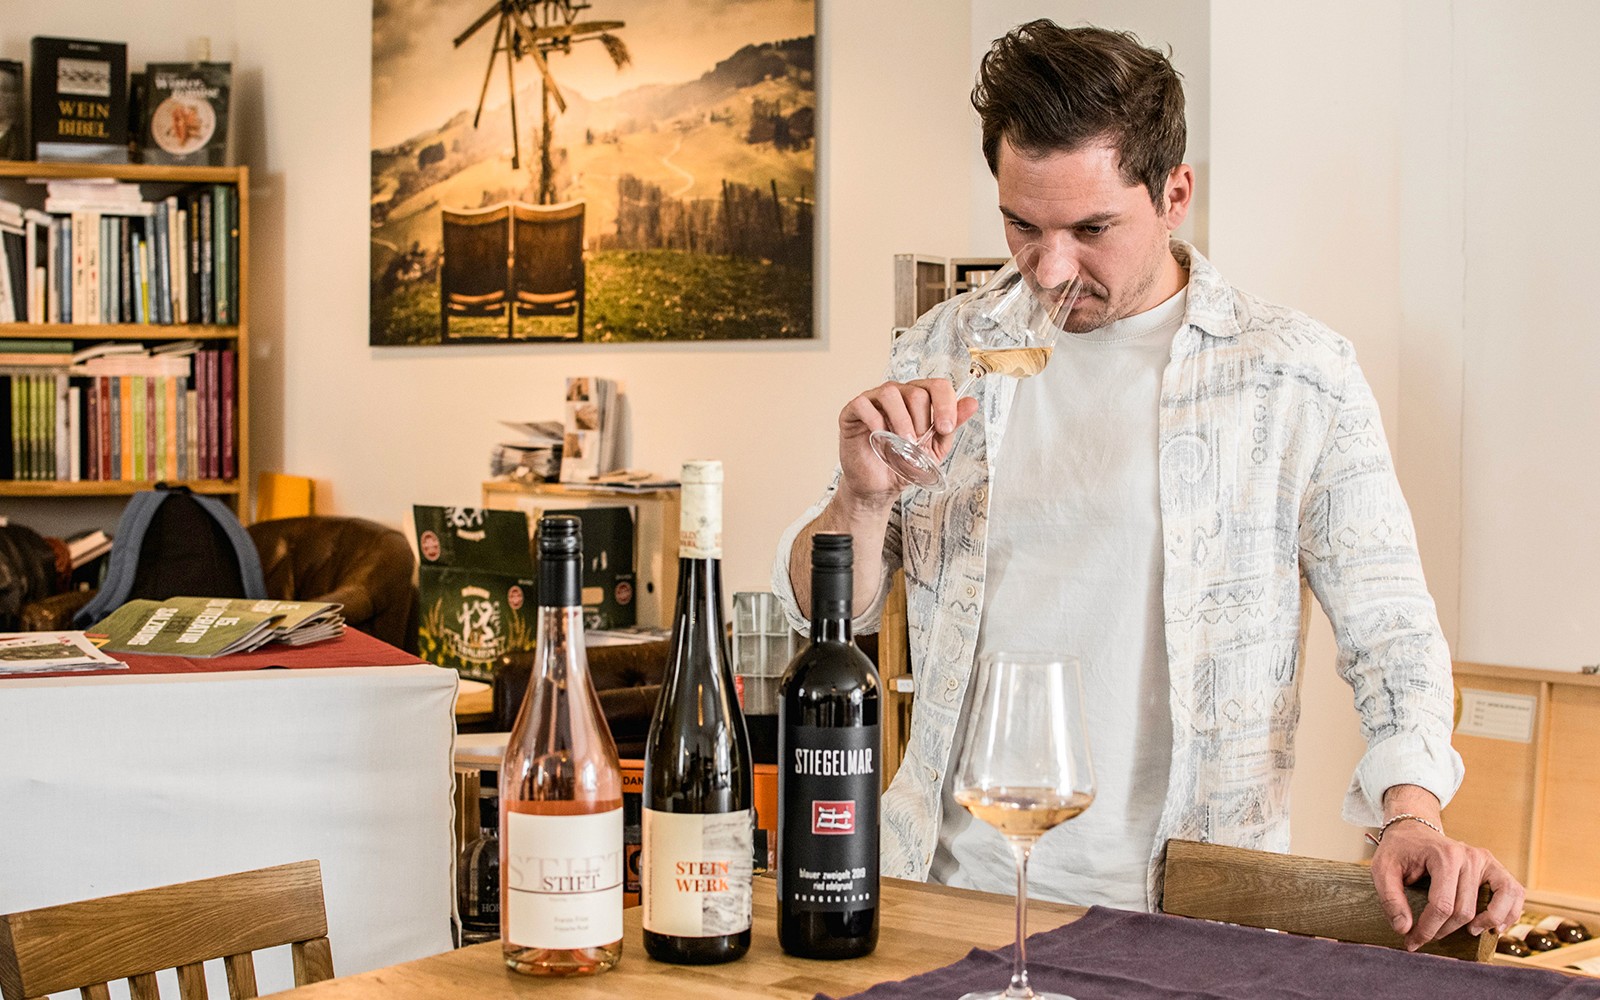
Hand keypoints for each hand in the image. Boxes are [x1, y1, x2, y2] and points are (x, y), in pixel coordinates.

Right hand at [837, 379, 979, 504]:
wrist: (880, 486)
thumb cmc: (904, 464)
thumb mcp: (935, 448)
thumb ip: (950, 425)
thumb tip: (971, 403)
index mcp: (919, 399)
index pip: (937, 386)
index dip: (945, 405)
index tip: (945, 428)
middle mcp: (898, 394)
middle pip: (916, 392)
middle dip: (922, 421)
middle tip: (917, 444)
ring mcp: (874, 400)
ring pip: (891, 393)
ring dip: (902, 421)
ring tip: (903, 443)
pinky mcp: (853, 412)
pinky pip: (864, 404)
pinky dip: (874, 420)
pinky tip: (880, 436)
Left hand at [1370, 817, 1524, 950]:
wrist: (1414, 830)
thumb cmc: (1399, 850)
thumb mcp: (1382, 869)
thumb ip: (1390, 899)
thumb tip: (1404, 929)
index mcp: (1444, 855)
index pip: (1442, 906)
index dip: (1427, 930)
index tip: (1412, 942)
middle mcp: (1470, 856)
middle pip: (1465, 910)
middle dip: (1444, 931)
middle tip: (1426, 938)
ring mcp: (1485, 861)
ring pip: (1498, 904)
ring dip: (1485, 924)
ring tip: (1467, 933)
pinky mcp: (1494, 867)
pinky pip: (1514, 893)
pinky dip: (1510, 913)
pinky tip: (1494, 926)